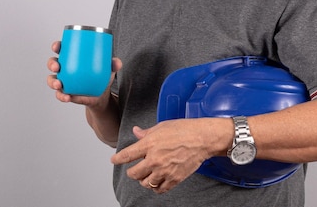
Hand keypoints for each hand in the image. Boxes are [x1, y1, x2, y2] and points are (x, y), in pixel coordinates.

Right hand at [46, 41, 121, 107]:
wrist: (102, 94)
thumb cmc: (101, 75)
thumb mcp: (108, 69)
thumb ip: (113, 64)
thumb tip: (117, 62)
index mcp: (72, 57)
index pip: (61, 49)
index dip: (56, 46)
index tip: (57, 47)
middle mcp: (65, 68)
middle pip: (53, 63)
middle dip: (52, 64)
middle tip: (57, 67)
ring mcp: (64, 81)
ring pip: (52, 79)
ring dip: (52, 82)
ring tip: (59, 85)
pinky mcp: (66, 92)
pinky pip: (60, 94)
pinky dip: (62, 96)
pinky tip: (67, 97)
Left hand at [110, 118, 228, 193]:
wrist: (202, 139)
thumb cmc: (184, 130)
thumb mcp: (162, 126)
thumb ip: (146, 133)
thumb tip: (136, 132)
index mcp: (149, 144)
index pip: (127, 155)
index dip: (118, 159)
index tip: (114, 160)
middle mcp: (154, 159)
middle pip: (134, 173)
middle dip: (131, 172)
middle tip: (133, 170)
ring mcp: (164, 171)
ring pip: (146, 183)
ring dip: (143, 180)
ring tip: (145, 176)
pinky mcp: (174, 179)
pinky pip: (160, 189)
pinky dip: (156, 187)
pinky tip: (156, 183)